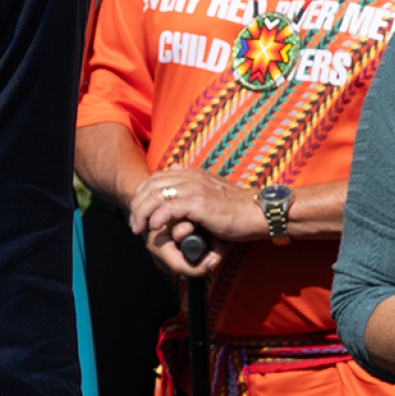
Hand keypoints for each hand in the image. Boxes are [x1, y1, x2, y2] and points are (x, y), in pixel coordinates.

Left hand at [129, 166, 264, 278]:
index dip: (142, 195)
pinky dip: (157, 218)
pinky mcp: (199, 203)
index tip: (138, 213)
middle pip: (150, 186)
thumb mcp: (211, 190)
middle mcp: (191, 178)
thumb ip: (192, 181)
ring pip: (155, 196)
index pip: (155, 178)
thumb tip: (176, 167)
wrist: (260, 213)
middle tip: (134, 224)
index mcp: (192, 174)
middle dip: (137, 205)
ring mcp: (195, 189)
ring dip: (142, 213)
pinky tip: (154, 228)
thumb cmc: (237, 208)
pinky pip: (168, 208)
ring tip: (139, 228)